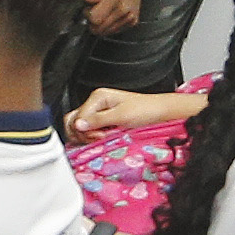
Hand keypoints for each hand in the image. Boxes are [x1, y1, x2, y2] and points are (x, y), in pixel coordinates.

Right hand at [67, 86, 197, 139]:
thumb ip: (98, 120)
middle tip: (100, 138)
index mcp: (98, 97)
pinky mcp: (103, 121)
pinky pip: (91, 131)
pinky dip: (95, 137)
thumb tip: (78, 125)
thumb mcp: (121, 116)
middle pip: (74, 122)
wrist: (160, 112)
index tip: (100, 136)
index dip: (86, 130)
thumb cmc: (145, 110)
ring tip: (106, 137)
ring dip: (90, 137)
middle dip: (84, 134)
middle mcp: (96, 103)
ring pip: (81, 128)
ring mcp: (99, 112)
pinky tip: (106, 137)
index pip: (77, 117)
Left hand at [86, 0, 146, 30]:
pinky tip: (110, 14)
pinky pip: (115, 31)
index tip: (88, 7)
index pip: (95, 19)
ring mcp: (130, 17)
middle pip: (100, 29)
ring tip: (103, 11)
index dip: (88, 15)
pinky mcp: (133, 22)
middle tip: (94, 9)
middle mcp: (124, 10)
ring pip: (107, 32)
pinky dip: (109, 26)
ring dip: (101, 25)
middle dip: (92, 22)